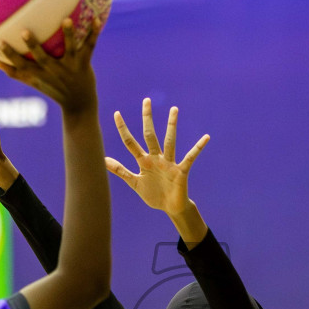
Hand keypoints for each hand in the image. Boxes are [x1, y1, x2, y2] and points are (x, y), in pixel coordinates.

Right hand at [0, 17, 100, 115]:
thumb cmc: (53, 89)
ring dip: (68, 35)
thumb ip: (15, 73)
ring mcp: (70, 68)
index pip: (21, 66)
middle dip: (33, 46)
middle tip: (23, 32)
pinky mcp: (84, 64)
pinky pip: (89, 47)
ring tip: (66, 19)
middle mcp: (54, 71)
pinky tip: (97, 19)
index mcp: (40, 75)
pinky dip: (93, 34)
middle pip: (42, 58)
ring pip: (69, 50)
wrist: (79, 104)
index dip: (10, 55)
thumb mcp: (34, 82)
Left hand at [105, 99, 208, 218]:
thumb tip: (102, 160)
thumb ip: (120, 170)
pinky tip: (205, 138)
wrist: (170, 208)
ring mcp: (169, 163)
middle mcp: (156, 158)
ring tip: (174, 109)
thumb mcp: (135, 182)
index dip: (123, 129)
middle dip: (147, 119)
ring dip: (171, 126)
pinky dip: (198, 148)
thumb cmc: (154, 194)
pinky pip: (190, 157)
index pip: (131, 142)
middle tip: (146, 100)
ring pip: (169, 141)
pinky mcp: (181, 171)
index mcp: (144, 161)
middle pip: (150, 135)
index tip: (117, 113)